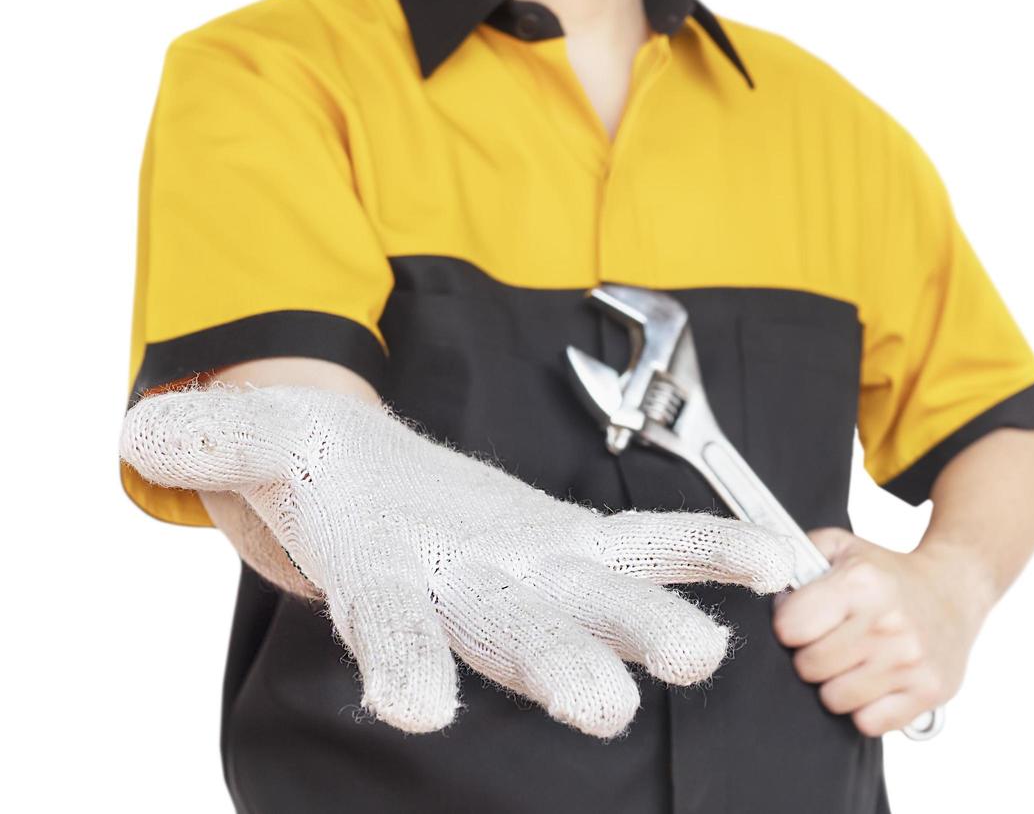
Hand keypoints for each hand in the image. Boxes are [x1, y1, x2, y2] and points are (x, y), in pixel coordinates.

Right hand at [120, 383, 792, 737]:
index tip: (411, 705)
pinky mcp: (577, 538)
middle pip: (515, 638)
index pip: (392, 627)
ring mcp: (534, 572)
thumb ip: (216, 436)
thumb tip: (152, 428)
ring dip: (650, 630)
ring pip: (596, 607)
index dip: (400, 663)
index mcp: (392, 580)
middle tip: (602, 709)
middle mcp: (470, 596)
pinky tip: (778, 563)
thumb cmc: (317, 479)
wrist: (372, 493)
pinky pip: (654, 543)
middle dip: (557, 670)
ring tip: (704, 658)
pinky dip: (711, 552)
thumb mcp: (259, 444)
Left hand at [771, 527, 994, 736]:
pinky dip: (866, 708)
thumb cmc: (887, 573)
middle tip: (833, 641)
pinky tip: (876, 682)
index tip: (804, 619)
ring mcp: (911, 660)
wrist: (954, 590)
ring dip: (837, 684)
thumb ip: (796, 555)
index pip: (790, 627)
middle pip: (809, 667)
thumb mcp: (843, 547)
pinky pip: (868, 723)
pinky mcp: (928, 691)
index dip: (789, 625)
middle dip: (812, 655)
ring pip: (835, 700)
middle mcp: (889, 622)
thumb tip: (766, 582)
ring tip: (855, 660)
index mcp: (863, 582)